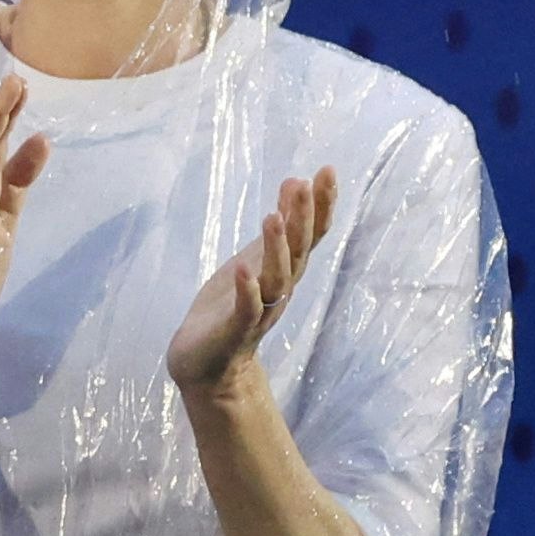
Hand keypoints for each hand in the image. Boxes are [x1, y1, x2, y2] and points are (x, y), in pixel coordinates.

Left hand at [169, 169, 337, 394]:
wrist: (207, 364)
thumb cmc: (231, 306)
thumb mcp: (255, 259)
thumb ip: (279, 228)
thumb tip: (296, 183)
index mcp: (284, 270)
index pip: (311, 234)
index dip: (320, 204)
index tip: (327, 171)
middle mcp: (279, 290)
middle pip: (299, 252)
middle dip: (302, 219)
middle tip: (302, 184)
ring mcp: (259, 311)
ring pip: (275, 278)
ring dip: (276, 249)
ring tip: (273, 217)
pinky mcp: (234, 331)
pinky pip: (246, 311)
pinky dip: (247, 292)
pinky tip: (244, 270)